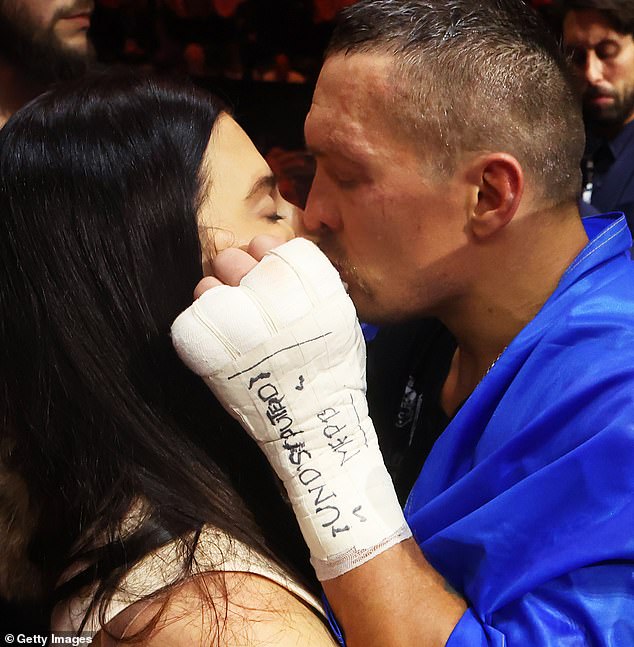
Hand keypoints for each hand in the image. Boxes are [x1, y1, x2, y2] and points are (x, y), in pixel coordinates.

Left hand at [171, 237, 409, 579]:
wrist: (316, 427)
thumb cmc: (333, 374)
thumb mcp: (340, 320)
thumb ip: (316, 286)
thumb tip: (276, 258)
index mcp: (310, 292)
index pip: (272, 248)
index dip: (264, 254)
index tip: (264, 268)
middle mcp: (276, 303)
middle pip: (234, 259)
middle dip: (235, 270)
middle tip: (241, 291)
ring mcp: (243, 328)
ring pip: (206, 285)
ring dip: (213, 295)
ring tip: (225, 316)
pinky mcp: (216, 355)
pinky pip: (193, 319)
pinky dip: (200, 324)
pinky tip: (215, 336)